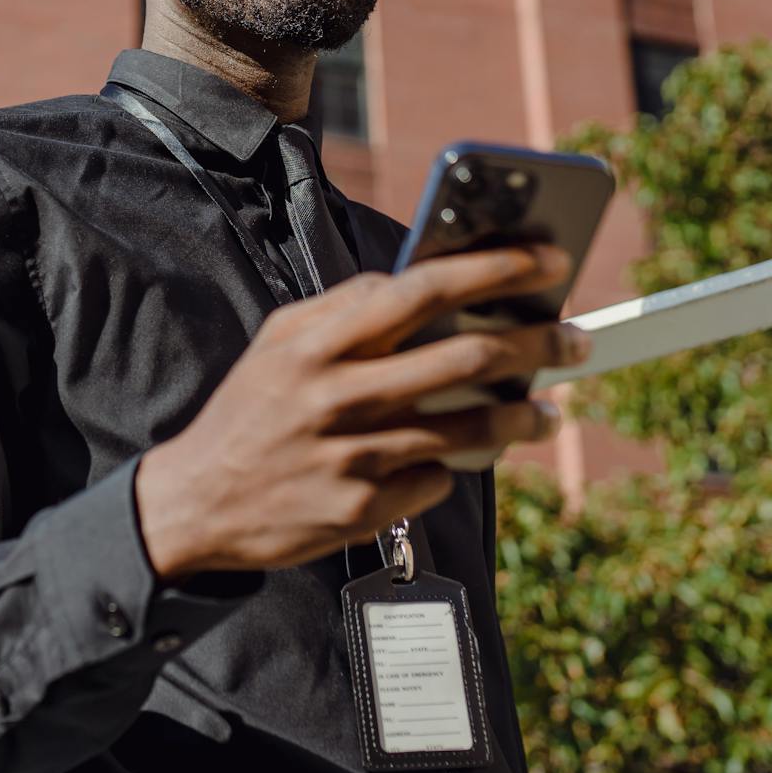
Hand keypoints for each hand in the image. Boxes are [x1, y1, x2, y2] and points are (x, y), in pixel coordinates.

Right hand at [133, 245, 589, 580]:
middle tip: (575, 340)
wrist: (196, 503)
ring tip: (548, 410)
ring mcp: (351, 458)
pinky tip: (451, 460)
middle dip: (536, 343)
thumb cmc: (251, 412)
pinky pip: (435, 479)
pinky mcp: (361, 511)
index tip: (548, 261)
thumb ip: (343, 308)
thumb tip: (411, 283)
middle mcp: (336, 397)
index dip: (493, 270)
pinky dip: (452, 466)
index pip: (421, 291)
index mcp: (317, 343)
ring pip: (468, 432)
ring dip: (523, 418)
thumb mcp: (279, 343)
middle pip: (464, 360)